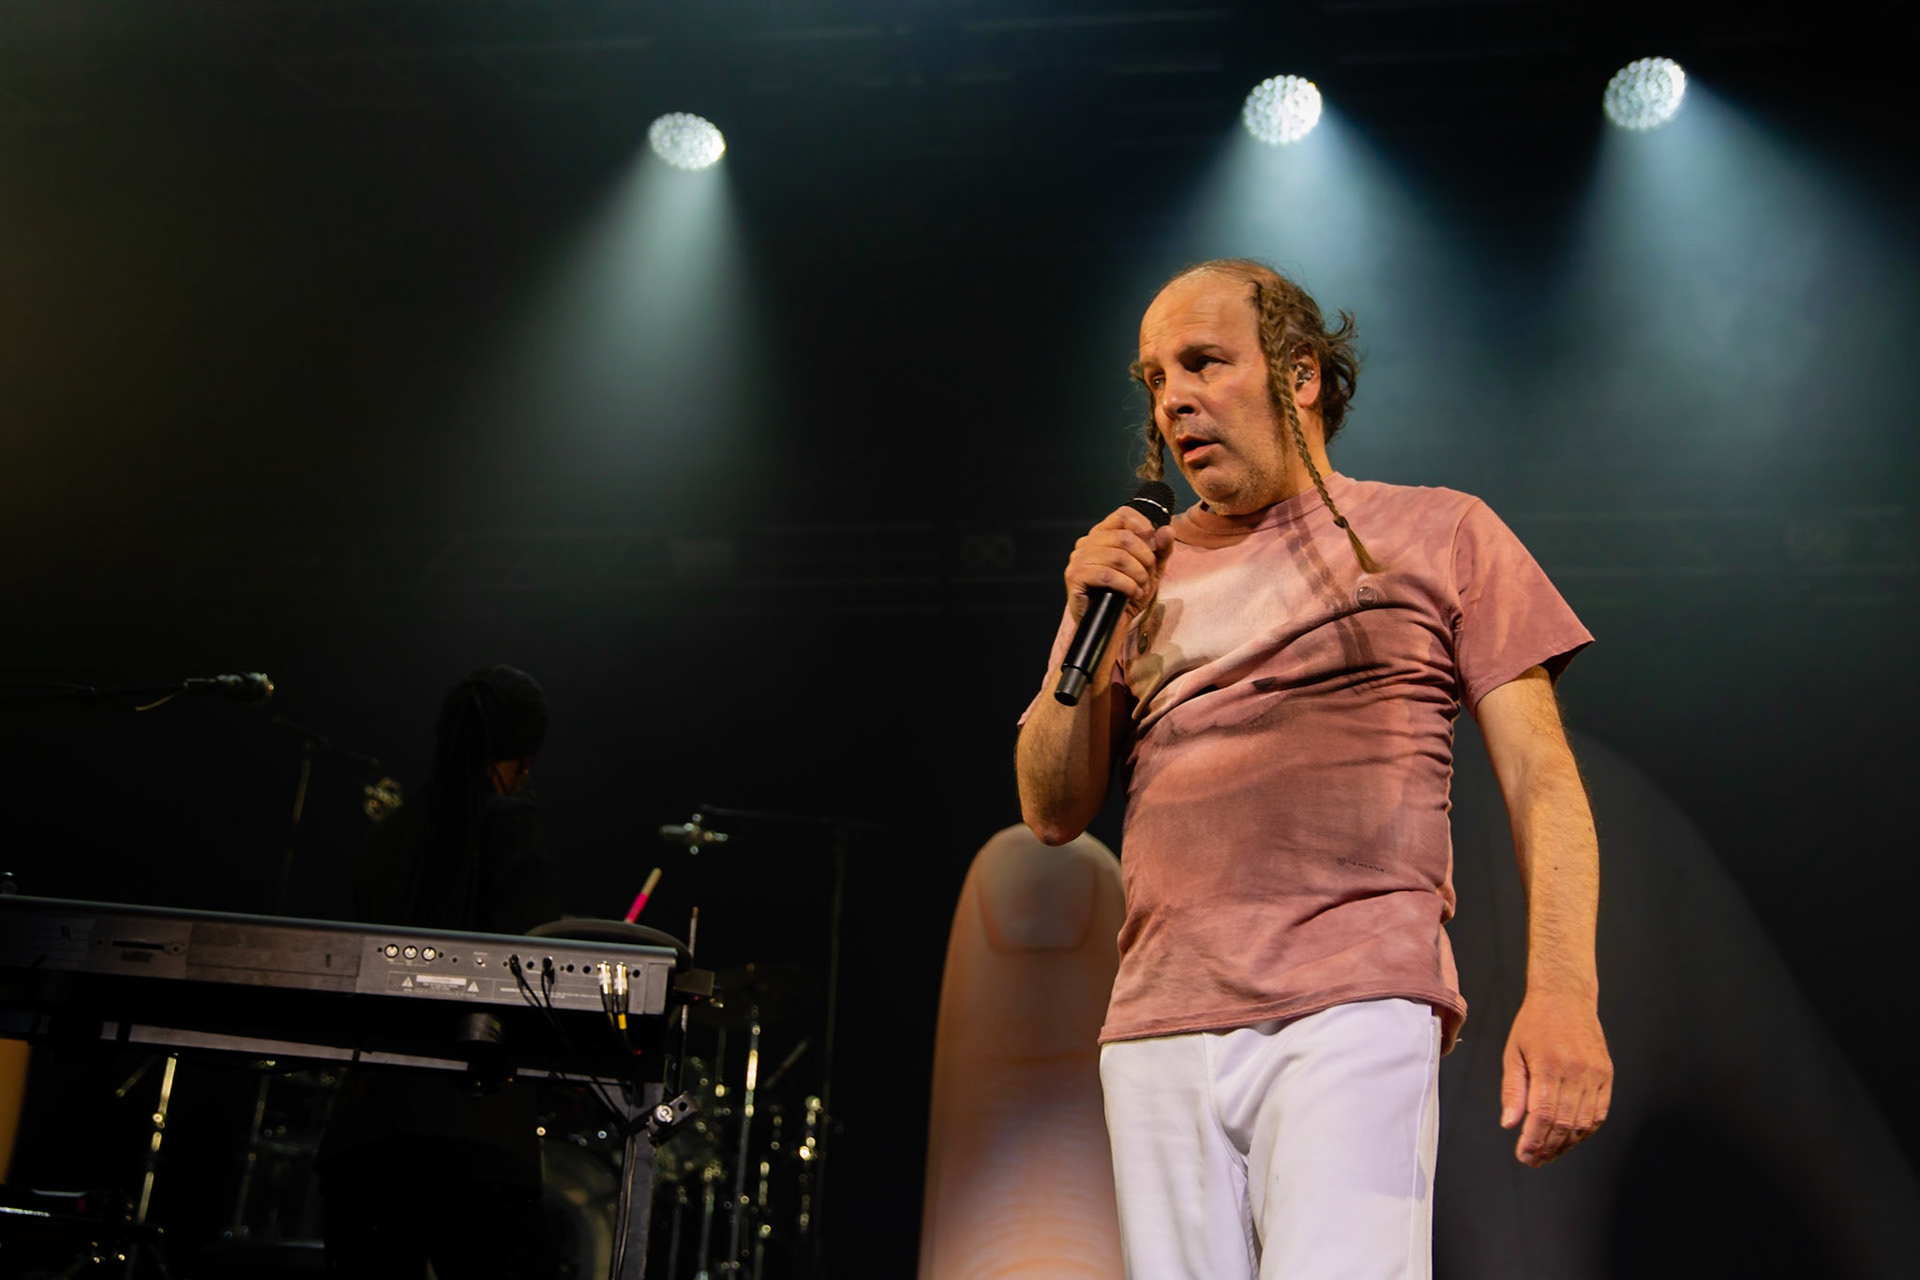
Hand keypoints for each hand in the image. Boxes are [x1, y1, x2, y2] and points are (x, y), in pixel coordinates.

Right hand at [1064, 506, 1173, 623]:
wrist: (1111, 623)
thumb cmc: (1126, 595)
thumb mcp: (1150, 570)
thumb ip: (1161, 549)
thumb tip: (1166, 530)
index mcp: (1103, 534)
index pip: (1123, 515)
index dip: (1143, 527)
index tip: (1153, 546)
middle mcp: (1087, 542)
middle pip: (1124, 537)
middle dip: (1144, 559)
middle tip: (1148, 575)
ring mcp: (1078, 558)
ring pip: (1117, 557)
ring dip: (1137, 575)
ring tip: (1141, 587)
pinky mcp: (1075, 576)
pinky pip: (1107, 575)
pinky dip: (1126, 585)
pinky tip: (1132, 593)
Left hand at [1500, 990, 1612, 1166]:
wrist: (1566, 998)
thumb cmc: (1534, 1024)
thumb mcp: (1513, 1052)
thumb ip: (1513, 1090)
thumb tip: (1510, 1124)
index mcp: (1549, 1066)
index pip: (1544, 1115)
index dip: (1534, 1140)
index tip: (1524, 1155)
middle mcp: (1575, 1072)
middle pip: (1565, 1123)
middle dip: (1548, 1147)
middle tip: (1534, 1160)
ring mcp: (1595, 1074)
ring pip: (1584, 1123)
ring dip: (1567, 1144)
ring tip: (1549, 1153)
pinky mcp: (1606, 1075)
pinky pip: (1599, 1112)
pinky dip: (1586, 1130)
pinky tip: (1571, 1139)